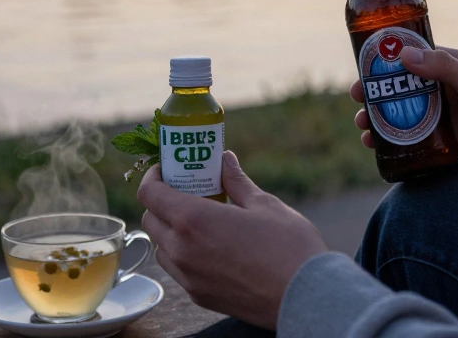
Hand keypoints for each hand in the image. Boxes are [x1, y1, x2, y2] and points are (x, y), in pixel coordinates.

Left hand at [137, 151, 326, 329]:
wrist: (306, 297)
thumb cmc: (289, 247)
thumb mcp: (264, 204)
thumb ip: (236, 182)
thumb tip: (225, 161)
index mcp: (193, 220)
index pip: (150, 194)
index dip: (154, 177)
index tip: (168, 169)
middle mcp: (182, 250)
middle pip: (150, 220)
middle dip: (161, 202)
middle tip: (187, 191)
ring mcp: (189, 277)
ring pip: (161, 248)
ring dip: (169, 230)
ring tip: (199, 220)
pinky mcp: (199, 296)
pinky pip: (177, 271)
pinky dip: (183, 254)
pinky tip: (211, 247)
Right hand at [352, 46, 457, 182]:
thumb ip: (443, 68)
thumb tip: (403, 54)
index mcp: (453, 68)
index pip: (412, 60)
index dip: (385, 65)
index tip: (363, 72)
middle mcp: (447, 91)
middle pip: (402, 92)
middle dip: (377, 98)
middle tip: (357, 106)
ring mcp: (447, 119)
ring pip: (404, 118)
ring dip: (382, 123)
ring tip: (364, 132)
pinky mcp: (450, 145)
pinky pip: (417, 143)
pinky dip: (397, 145)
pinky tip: (380, 150)